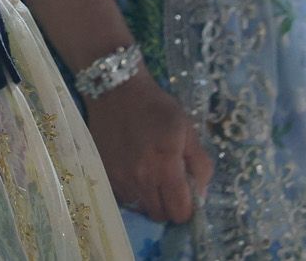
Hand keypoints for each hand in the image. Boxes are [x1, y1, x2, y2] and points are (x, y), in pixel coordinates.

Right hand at [86, 72, 210, 223]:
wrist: (116, 90)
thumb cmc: (156, 107)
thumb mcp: (187, 129)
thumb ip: (200, 164)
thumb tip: (201, 195)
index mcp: (165, 167)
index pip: (180, 212)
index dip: (187, 208)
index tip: (187, 195)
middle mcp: (141, 178)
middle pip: (160, 215)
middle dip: (169, 206)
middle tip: (170, 186)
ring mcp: (120, 178)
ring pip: (141, 208)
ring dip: (150, 199)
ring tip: (151, 177)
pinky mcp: (104, 174)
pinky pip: (124, 197)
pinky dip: (133, 191)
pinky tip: (135, 171)